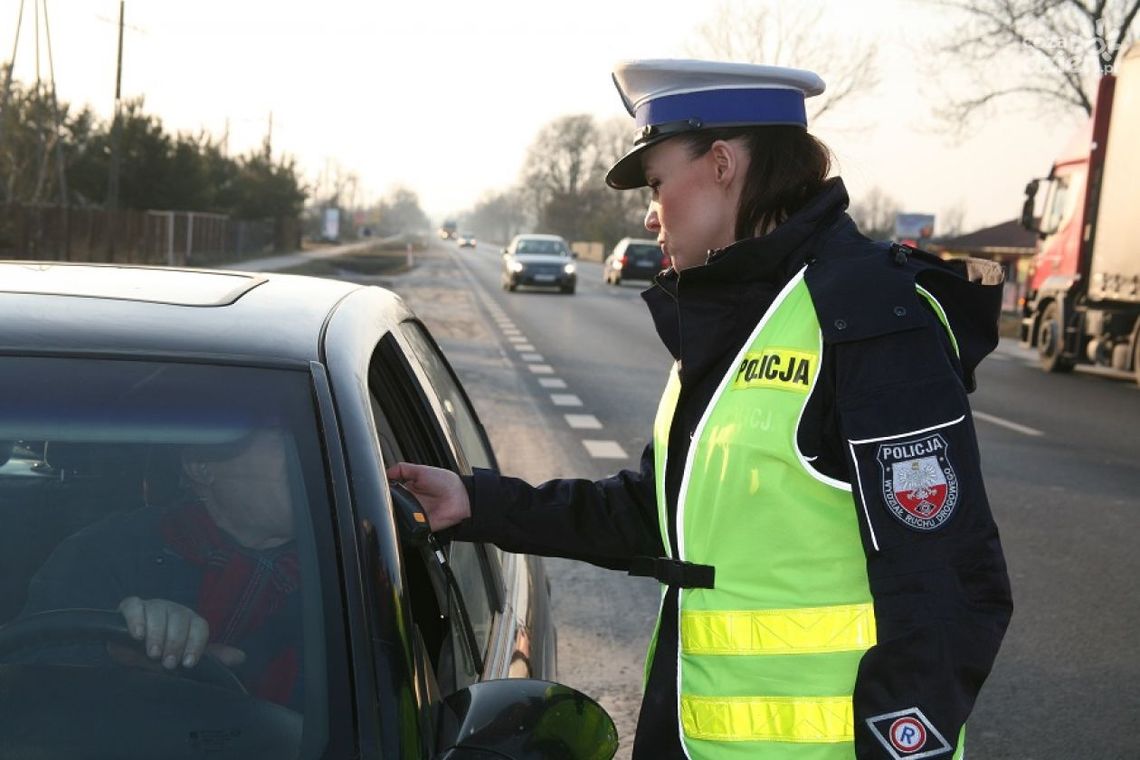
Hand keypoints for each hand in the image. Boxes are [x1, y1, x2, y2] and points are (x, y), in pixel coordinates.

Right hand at [117, 596, 244, 669]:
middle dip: (175, 642)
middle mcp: (175, 610)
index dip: (196, 644)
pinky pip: (134, 606)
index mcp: (191, 621)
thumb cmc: (164, 651)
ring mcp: (154, 606)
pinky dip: (136, 620)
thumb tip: (241, 657)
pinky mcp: (133, 606)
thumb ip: (211, 656)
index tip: (188, 663)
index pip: (200, 626)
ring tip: (153, 654)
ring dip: (157, 635)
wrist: (130, 647)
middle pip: (180, 619)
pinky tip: (137, 636)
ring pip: (159, 613)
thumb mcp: (186, 655)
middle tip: (168, 663)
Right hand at [386, 463, 469, 530]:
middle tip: (385, 498)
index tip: (379, 488)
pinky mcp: (418, 526)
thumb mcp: (421, 470)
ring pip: (395, 517)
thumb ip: (402, 469)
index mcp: (408, 490)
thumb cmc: (445, 483)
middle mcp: (409, 503)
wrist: (461, 497)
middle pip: (390, 505)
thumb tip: (385, 472)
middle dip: (387, 502)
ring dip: (393, 513)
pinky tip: (404, 515)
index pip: (390, 492)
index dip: (384, 490)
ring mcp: (413, 515)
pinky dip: (403, 523)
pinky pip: (406, 527)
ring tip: (394, 506)